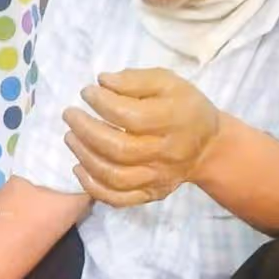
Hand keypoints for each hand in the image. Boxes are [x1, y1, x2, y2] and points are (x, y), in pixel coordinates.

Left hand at [63, 68, 221, 206]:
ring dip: (85, 157)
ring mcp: (158, 178)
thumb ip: (135, 80)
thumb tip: (102, 81)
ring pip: (114, 176)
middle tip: (70, 115)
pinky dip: (93, 187)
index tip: (86, 92)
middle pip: (119, 149)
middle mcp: (167, 153)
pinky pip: (118, 198)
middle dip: (86, 131)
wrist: (209, 147)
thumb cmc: (183, 108)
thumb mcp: (168, 83)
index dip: (103, 104)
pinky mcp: (151, 194)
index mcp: (174, 120)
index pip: (131, 116)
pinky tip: (79, 167)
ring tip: (70, 137)